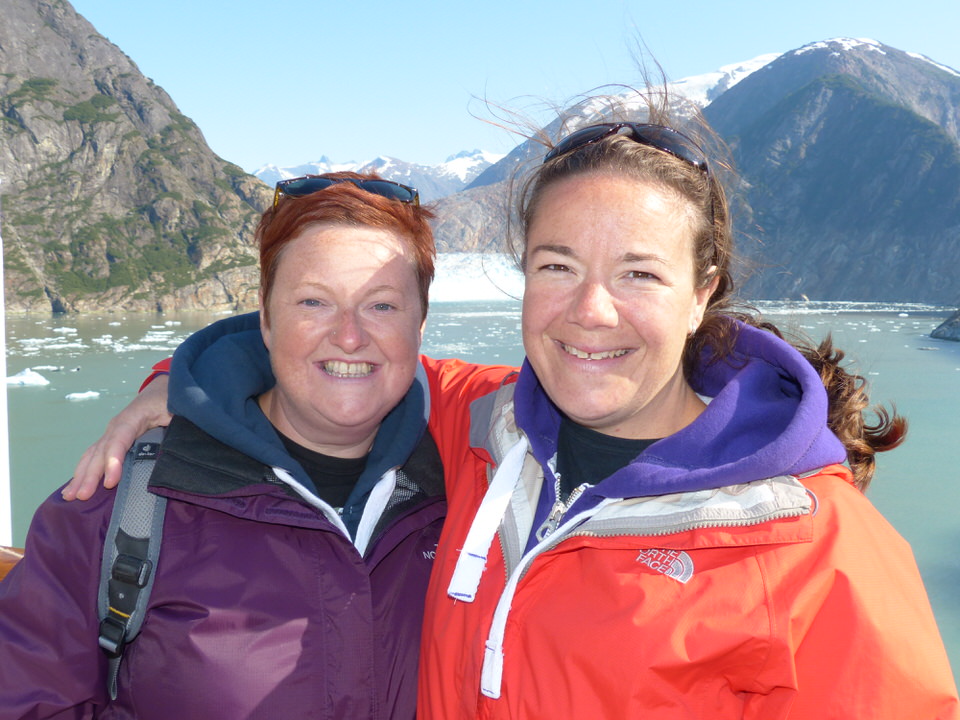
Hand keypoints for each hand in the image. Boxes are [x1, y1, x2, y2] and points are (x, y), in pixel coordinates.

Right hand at [63, 375, 171, 499]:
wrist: (164, 389)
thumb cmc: (172, 399)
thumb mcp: (178, 409)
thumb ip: (177, 425)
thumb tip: (178, 446)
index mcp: (134, 417)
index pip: (119, 440)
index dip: (113, 461)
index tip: (110, 482)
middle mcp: (117, 426)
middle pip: (101, 451)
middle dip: (91, 475)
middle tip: (82, 496)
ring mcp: (112, 432)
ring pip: (93, 454)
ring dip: (80, 475)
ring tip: (70, 495)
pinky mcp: (113, 439)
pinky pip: (95, 455)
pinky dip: (84, 470)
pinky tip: (75, 485)